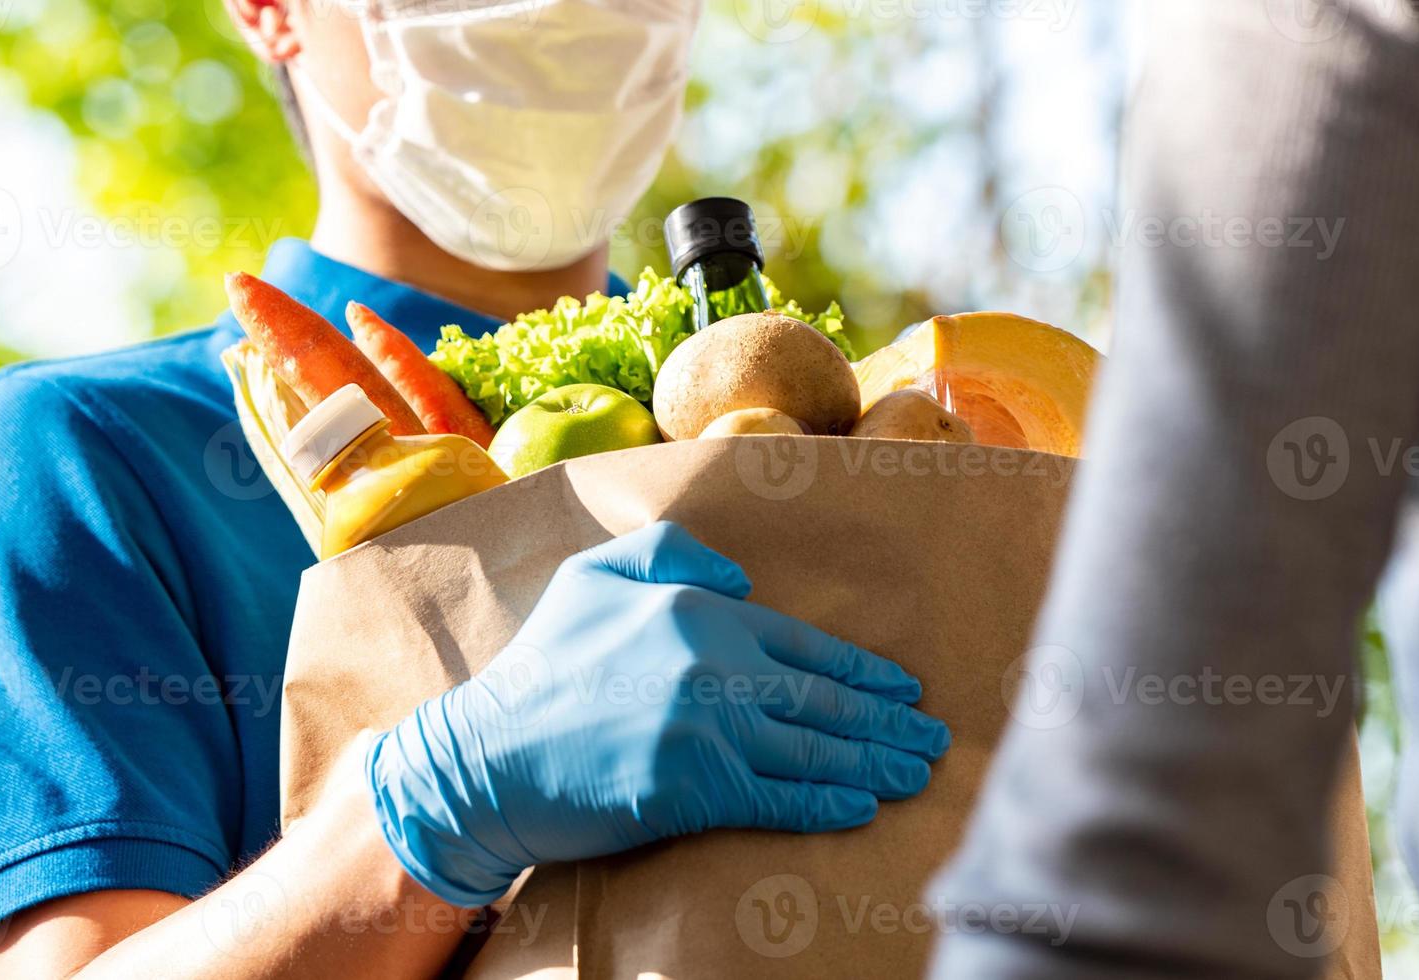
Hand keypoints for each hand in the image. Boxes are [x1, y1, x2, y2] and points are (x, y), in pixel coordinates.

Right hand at [367, 521, 950, 905]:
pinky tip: (864, 806)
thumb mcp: (591, 576)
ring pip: (814, 749)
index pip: (802, 644)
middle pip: (823, 700)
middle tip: (933, 739)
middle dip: (888, 722)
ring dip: (876, 764)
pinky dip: (828, 803)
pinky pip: (781, 798)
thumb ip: (668, 552)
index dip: (862, 671)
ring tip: (916, 774)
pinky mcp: (696, 788)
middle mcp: (714, 664)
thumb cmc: (541, 668)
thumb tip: (743, 581)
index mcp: (697, 610)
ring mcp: (708, 728)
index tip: (904, 689)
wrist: (484, 759)